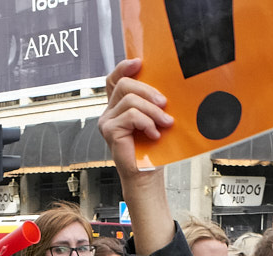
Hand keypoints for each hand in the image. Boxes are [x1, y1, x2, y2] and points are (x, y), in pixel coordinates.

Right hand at [99, 59, 171, 179]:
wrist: (147, 175)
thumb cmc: (152, 149)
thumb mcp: (154, 119)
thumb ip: (152, 102)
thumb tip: (165, 88)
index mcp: (119, 106)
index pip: (115, 79)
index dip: (124, 67)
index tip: (140, 63)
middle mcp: (109, 111)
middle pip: (125, 84)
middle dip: (148, 91)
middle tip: (164, 104)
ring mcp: (107, 121)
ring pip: (130, 100)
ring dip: (152, 111)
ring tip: (164, 123)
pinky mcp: (110, 131)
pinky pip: (131, 115)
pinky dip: (147, 123)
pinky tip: (154, 134)